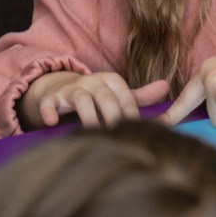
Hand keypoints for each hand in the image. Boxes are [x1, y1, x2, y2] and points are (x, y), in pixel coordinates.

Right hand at [22, 70, 168, 129]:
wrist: (61, 88)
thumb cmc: (97, 97)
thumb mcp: (118, 95)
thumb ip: (140, 96)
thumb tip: (166, 86)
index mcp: (112, 81)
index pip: (126, 97)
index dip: (132, 115)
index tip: (136, 132)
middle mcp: (93, 81)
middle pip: (105, 97)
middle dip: (112, 116)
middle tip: (118, 135)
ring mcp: (72, 88)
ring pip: (81, 99)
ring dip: (88, 116)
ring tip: (92, 133)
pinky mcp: (52, 97)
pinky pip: (50, 102)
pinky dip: (50, 111)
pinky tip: (52, 123)